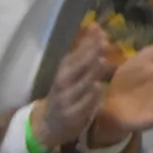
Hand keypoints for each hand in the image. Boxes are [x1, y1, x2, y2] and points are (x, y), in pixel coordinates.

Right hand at [30, 24, 110, 148]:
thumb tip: (95, 29)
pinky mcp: (71, 116)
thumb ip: (83, 55)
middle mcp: (61, 85)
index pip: (73, 55)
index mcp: (62, 73)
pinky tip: (98, 88)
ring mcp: (65, 101)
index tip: (97, 29)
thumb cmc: (65, 94)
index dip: (85, 43)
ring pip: (78, 86)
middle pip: (74, 68)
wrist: (49, 124)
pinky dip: (90, 97)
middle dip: (88, 55)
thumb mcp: (70, 74)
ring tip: (101, 61)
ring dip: (90, 74)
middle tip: (103, 42)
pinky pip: (82, 105)